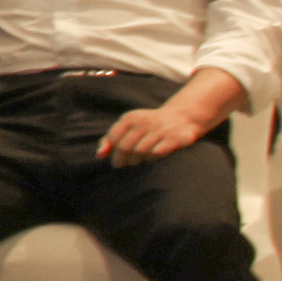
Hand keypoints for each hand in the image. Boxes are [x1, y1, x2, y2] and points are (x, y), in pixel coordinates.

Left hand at [100, 90, 222, 164]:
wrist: (182, 117)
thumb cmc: (148, 125)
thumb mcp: (128, 126)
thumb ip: (111, 139)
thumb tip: (99, 155)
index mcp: (130, 117)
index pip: (114, 138)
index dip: (113, 153)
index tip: (117, 161)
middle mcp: (144, 121)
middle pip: (125, 147)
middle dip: (123, 159)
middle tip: (126, 164)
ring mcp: (159, 129)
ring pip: (140, 151)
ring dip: (138, 159)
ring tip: (140, 160)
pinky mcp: (174, 138)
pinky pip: (157, 153)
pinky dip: (153, 158)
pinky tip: (153, 157)